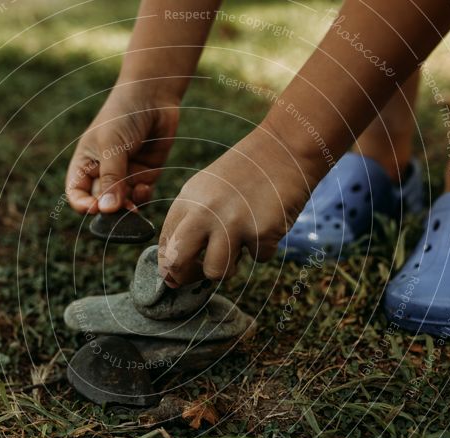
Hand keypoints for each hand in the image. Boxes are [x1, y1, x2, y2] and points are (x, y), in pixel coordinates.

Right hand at [66, 86, 179, 213]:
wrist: (153, 96)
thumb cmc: (123, 115)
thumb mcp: (112, 146)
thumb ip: (111, 179)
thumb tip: (106, 211)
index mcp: (85, 163)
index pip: (77, 194)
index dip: (83, 206)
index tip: (95, 210)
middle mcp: (103, 172)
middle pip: (101, 203)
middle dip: (110, 211)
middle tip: (121, 214)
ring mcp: (125, 174)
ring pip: (123, 203)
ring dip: (128, 207)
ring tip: (133, 206)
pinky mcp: (145, 174)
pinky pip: (141, 195)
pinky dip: (142, 196)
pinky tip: (145, 186)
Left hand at [157, 125, 311, 285]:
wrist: (284, 149)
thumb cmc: (244, 173)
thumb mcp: (206, 189)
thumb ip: (191, 220)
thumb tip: (176, 264)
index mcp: (188, 201)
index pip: (166, 244)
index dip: (169, 265)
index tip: (175, 275)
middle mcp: (205, 213)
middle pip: (179, 262)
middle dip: (185, 277)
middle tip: (198, 276)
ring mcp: (233, 224)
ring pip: (217, 272)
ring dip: (229, 267)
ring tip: (239, 247)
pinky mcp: (261, 233)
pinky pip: (258, 259)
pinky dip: (263, 248)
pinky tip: (267, 223)